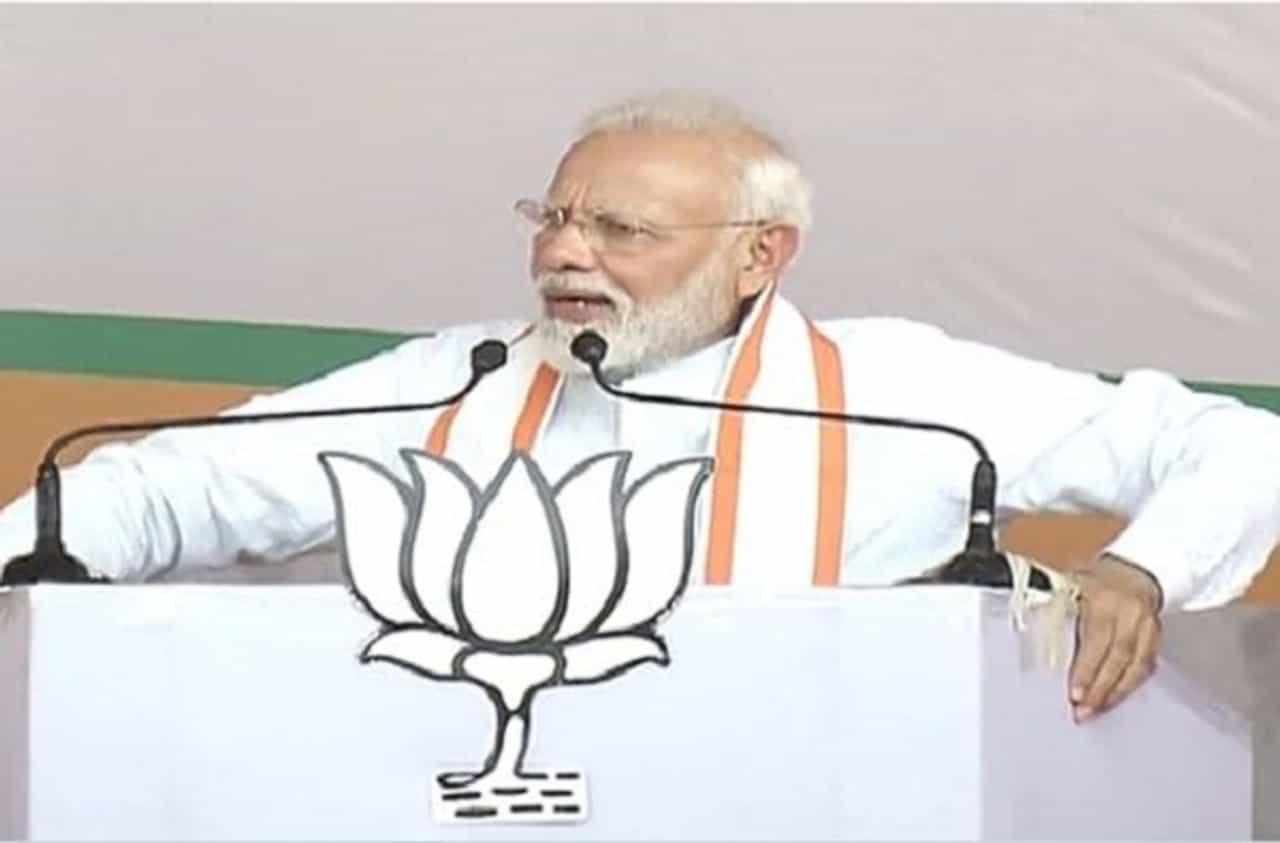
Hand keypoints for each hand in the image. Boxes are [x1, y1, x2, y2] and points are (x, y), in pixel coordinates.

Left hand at [1068, 553, 1162, 721]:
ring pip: (1135, 667)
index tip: (1075, 693)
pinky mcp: (1156, 637)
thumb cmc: (1096, 578)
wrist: (1135, 568)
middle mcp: (1130, 613)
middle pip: (1117, 658)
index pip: (1096, 640)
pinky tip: (1118, 698)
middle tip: (1084, 711)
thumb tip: (1031, 634)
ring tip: (1097, 711)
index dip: (1087, 670)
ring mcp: (1147, 626)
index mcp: (1105, 598)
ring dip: (1115, 693)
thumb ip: (1058, 610)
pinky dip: (1131, 685)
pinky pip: (1146, 666)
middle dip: (1100, 689)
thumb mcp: (1071, 584)